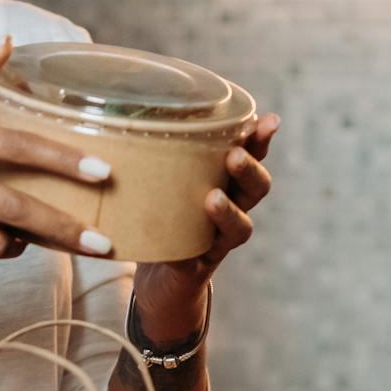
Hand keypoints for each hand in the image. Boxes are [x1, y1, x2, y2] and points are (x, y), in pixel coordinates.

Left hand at [129, 113, 280, 340]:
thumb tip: (121, 109)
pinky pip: (199, 259)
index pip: (252, 156)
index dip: (261, 140)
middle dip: (250, 171)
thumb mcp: (160, 181)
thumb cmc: (159, 219)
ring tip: (212, 198)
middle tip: (235, 155)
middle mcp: (230, 211)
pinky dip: (188, 252)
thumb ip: (156, 153)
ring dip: (228, 212)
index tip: (268, 118)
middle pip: (257, 190)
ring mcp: (217, 242)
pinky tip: (180, 246)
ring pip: (239, 228)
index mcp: (225, 183)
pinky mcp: (195, 268)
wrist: (159, 280)